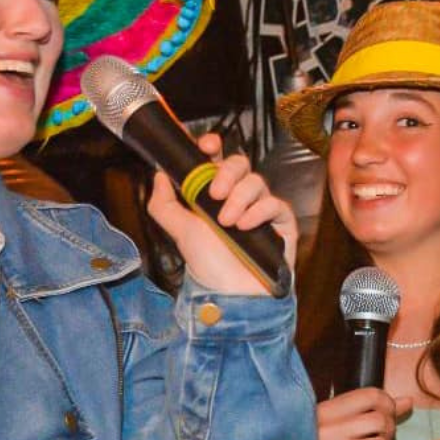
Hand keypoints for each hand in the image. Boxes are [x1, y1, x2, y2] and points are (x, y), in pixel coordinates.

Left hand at [146, 133, 296, 295]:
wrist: (229, 293)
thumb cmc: (209, 263)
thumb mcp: (179, 231)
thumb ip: (163, 204)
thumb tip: (158, 176)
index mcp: (215, 192)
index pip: (217, 158)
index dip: (212, 146)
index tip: (206, 146)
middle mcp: (239, 195)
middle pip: (239, 162)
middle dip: (226, 173)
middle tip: (214, 194)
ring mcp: (261, 207)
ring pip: (256, 181)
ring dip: (239, 198)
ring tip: (227, 223)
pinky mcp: (281, 221)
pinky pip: (274, 203)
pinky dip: (258, 212)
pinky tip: (245, 226)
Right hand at [293, 388, 413, 439]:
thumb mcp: (335, 422)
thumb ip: (371, 410)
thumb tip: (406, 401)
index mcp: (325, 411)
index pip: (370, 396)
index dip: (387, 404)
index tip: (386, 414)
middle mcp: (326, 430)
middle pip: (379, 421)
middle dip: (389, 431)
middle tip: (383, 438)